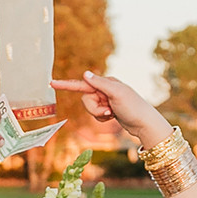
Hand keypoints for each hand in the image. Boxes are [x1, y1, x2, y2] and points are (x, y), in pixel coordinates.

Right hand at [52, 71, 168, 150]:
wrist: (145, 124)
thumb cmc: (133, 107)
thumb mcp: (116, 94)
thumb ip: (99, 83)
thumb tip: (85, 73)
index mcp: (106, 82)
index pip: (82, 82)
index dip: (66, 84)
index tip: (52, 83)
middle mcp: (105, 89)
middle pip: (85, 98)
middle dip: (93, 108)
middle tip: (108, 111)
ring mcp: (106, 100)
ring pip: (90, 107)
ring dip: (98, 114)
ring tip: (111, 114)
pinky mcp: (108, 109)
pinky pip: (96, 114)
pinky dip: (102, 118)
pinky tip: (112, 117)